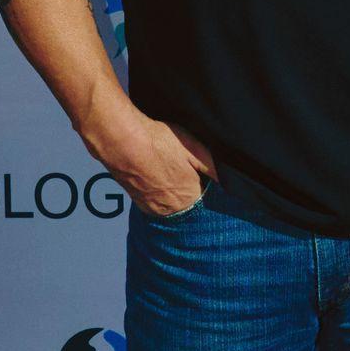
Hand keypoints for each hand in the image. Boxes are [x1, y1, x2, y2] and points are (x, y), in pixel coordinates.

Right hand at [87, 106, 215, 219]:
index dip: (203, 181)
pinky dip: (155, 189)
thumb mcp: (195, 149)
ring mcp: (152, 206)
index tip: (197, 169)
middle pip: (187, 201)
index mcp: (189, 197)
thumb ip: (213, 168)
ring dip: (170, 189)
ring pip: (169, 201)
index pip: (205, 197)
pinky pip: (153, 199)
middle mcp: (170, 208)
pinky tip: (153, 172)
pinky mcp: (137, 201)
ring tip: (165, 168)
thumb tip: (227, 181)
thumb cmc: (158, 142)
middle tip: (179, 165)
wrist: (122, 142)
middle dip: (187, 186)